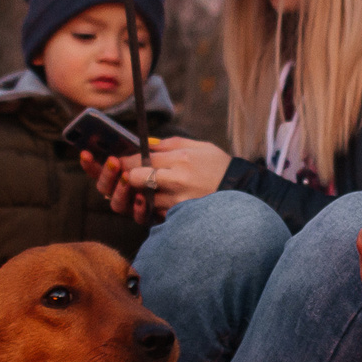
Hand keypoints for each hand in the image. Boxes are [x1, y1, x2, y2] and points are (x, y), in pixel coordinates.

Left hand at [86, 135, 231, 219]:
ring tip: (142, 190)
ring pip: (143, 199)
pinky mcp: (180, 217)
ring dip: (138, 195)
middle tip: (125, 176)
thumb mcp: (198, 146)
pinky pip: (156, 214)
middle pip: (135, 180)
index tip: (118, 162)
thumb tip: (145, 144)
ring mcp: (178, 202)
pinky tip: (156, 202)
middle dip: (126, 178)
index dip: (124, 162)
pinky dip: (152, 208)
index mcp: (179, 160)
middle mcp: (176, 181)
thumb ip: (168, 144)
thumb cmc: (219, 167)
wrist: (243, 192)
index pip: (140, 160)